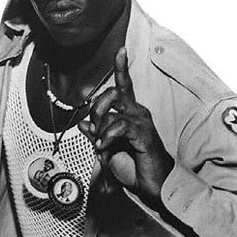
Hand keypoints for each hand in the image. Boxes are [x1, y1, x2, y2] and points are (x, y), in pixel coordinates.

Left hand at [78, 47, 173, 204]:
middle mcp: (137, 112)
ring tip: (103, 149)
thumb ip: (97, 134)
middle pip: (112, 93)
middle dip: (96, 108)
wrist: (153, 185)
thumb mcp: (108, 148)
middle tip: (94, 129)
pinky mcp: (144, 133)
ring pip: (111, 113)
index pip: (124, 85)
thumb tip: (83, 122)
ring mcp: (142, 122)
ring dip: (101, 134)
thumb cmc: (134, 166)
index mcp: (130, 112)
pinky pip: (119, 126)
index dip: (121, 67)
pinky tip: (104, 148)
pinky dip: (106, 137)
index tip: (121, 50)